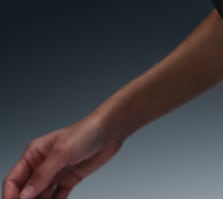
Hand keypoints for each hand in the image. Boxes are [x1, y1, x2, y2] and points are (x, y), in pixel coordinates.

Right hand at [2, 114, 123, 198]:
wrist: (111, 130)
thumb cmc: (86, 131)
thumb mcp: (62, 152)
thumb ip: (42, 175)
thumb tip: (24, 195)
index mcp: (35, 154)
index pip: (14, 179)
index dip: (10, 196)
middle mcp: (42, 164)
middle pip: (26, 191)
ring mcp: (56, 173)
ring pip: (40, 196)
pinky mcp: (69, 179)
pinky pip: (57, 197)